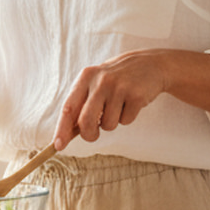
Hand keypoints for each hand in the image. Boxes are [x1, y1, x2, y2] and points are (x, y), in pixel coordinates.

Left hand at [51, 49, 173, 147]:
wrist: (151, 64)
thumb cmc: (117, 78)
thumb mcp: (96, 82)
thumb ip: (82, 104)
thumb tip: (66, 133)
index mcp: (86, 77)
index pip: (69, 107)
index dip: (62, 129)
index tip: (58, 146)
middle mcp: (101, 80)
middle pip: (86, 121)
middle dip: (89, 134)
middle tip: (93, 135)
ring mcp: (119, 87)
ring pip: (108, 125)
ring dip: (112, 122)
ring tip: (119, 106)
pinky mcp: (136, 95)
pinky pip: (126, 121)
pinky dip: (127, 117)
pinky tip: (131, 103)